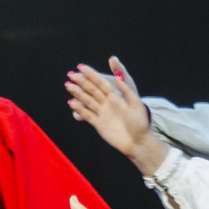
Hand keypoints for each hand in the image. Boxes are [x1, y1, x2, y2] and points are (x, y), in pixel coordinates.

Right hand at [65, 58, 168, 174]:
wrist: (138, 142)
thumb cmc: (140, 123)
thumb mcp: (136, 104)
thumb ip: (126, 90)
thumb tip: (117, 78)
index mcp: (116, 95)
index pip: (101, 82)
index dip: (91, 74)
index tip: (81, 67)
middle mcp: (107, 102)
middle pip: (92, 90)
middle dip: (81, 82)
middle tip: (70, 75)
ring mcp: (102, 112)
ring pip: (87, 100)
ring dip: (77, 93)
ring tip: (68, 86)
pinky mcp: (98, 123)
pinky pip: (87, 115)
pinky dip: (79, 109)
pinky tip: (71, 103)